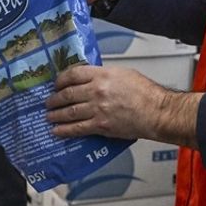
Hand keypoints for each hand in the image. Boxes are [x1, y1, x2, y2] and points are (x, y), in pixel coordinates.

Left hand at [46, 64, 199, 146]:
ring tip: (49, 117)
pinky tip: (57, 131)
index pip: (73, 74)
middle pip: (67, 94)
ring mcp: (97, 109)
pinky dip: (65, 130)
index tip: (56, 84)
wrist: (156, 111)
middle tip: (49, 103)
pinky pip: (77, 128)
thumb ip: (104, 75)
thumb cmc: (145, 92)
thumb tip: (91, 79)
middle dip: (54, 100)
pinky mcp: (100, 126)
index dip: (60, 80)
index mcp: (102, 74)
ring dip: (56, 115)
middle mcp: (96, 90)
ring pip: (69, 112)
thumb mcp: (123, 74)